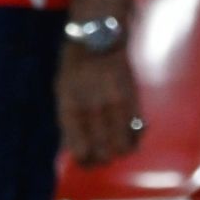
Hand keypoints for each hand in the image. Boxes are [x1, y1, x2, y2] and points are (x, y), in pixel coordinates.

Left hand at [57, 43, 140, 166]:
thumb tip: (71, 150)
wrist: (99, 38)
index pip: (81, 151)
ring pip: (123, 148)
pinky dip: (134, 137)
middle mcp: (93, 110)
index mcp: (71, 109)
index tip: (87, 160)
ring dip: (120, 151)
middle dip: (102, 159)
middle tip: (102, 155)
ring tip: (116, 144)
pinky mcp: (133, 101)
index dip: (85, 162)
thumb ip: (68, 121)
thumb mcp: (62, 91)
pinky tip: (129, 132)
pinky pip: (137, 133)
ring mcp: (115, 107)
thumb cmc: (75, 65)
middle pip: (103, 154)